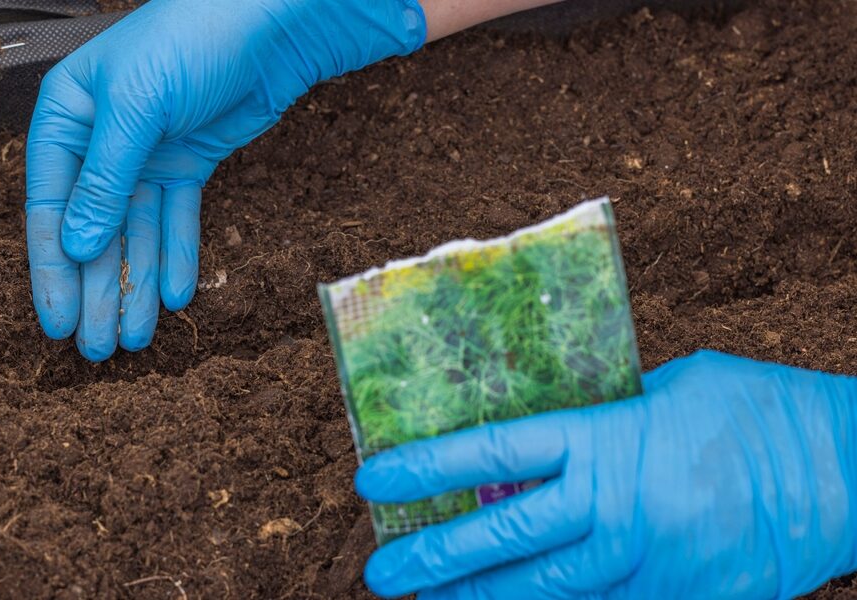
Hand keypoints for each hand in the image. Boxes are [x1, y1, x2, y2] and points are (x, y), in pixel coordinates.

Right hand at [25, 0, 425, 359]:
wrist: (267, 23)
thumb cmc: (189, 41)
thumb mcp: (136, 110)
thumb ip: (104, 181)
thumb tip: (74, 246)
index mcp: (67, 119)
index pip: (49, 204)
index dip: (52, 267)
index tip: (56, 318)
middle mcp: (101, 142)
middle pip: (92, 229)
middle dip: (96, 289)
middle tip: (96, 347)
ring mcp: (146, 155)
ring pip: (135, 233)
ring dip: (135, 284)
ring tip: (132, 338)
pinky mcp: (187, 164)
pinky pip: (176, 219)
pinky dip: (175, 255)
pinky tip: (172, 296)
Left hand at [355, 351, 856, 598]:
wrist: (848, 476)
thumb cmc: (760, 411)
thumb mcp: (671, 387)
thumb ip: (605, 414)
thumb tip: (553, 438)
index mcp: (608, 438)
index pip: (494, 452)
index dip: (428, 467)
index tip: (375, 479)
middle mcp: (614, 506)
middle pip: (504, 535)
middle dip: (435, 557)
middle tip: (382, 572)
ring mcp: (644, 563)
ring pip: (542, 591)